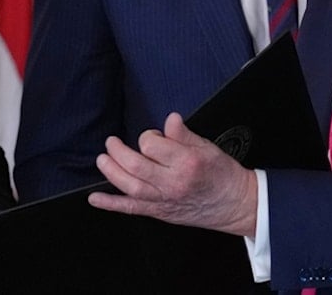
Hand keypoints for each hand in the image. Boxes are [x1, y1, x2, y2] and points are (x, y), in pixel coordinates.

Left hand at [88, 112, 258, 236]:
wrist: (236, 204)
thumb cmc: (223, 174)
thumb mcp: (207, 147)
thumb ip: (184, 134)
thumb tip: (170, 119)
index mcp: (186, 162)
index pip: (152, 145)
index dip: (148, 136)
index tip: (154, 136)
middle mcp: (173, 182)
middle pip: (136, 165)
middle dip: (118, 151)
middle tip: (111, 142)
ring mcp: (165, 200)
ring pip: (130, 186)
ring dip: (111, 172)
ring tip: (102, 160)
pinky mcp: (160, 212)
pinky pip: (132, 209)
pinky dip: (111, 204)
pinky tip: (95, 199)